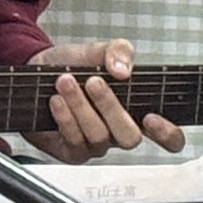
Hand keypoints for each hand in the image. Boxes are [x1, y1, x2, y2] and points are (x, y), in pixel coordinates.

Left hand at [23, 38, 190, 161]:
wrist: (34, 70)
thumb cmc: (71, 64)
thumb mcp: (97, 50)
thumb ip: (118, 51)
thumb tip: (123, 69)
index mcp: (135, 111)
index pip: (168, 137)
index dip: (168, 134)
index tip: (152, 117)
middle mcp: (118, 132)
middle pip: (130, 137)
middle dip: (111, 107)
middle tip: (93, 82)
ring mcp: (95, 144)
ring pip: (99, 137)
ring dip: (81, 106)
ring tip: (65, 82)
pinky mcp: (72, 151)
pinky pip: (75, 142)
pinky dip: (65, 118)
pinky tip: (56, 100)